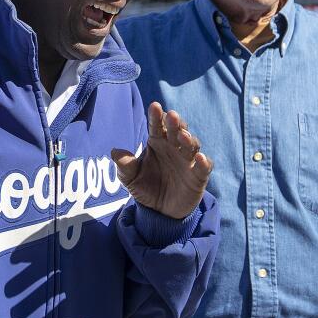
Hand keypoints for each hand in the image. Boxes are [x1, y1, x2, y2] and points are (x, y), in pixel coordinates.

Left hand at [111, 102, 212, 219]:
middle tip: (172, 115)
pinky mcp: (198, 176)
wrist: (160, 211)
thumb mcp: (130, 178)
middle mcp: (174, 147)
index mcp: (157, 142)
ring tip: (182, 135)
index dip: (157, 117)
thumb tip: (114, 152)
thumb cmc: (145, 187)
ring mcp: (187, 160)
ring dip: (188, 138)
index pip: (157, 126)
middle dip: (175, 123)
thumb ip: (124, 165)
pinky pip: (203, 166)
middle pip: (177, 131)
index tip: (154, 106)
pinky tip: (200, 158)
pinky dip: (204, 161)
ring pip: (192, 145)